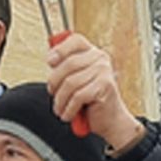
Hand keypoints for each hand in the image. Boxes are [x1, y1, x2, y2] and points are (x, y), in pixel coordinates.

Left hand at [45, 33, 141, 150]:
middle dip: (54, 82)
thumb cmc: (89, 100)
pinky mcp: (105, 86)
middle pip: (68, 64)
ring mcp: (104, 71)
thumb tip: (51, 58)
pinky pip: (78, 96)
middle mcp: (100, 58)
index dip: (60, 49)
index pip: (75, 40)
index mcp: (92, 52)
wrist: (109, 119)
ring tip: (60, 109)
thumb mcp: (75, 80)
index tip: (50, 62)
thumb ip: (65, 67)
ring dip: (60, 100)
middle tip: (53, 94)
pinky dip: (69, 108)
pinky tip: (68, 114)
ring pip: (70, 83)